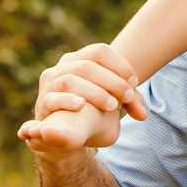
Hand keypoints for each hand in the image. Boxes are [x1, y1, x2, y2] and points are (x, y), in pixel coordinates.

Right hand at [16, 43, 146, 155]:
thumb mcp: (112, 104)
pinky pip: (52, 98)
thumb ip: (128, 103)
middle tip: (127, 97)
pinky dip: (67, 101)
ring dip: (95, 92)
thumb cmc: (91, 113)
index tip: (134, 82)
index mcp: (79, 59)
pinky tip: (81, 106)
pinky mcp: (43, 104)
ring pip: (70, 80)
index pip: (99, 51)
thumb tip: (143, 114)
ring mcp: (50, 84)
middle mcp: (62, 67)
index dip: (119, 64)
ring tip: (112, 106)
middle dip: (112, 81)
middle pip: (87, 66)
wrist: (65, 135)